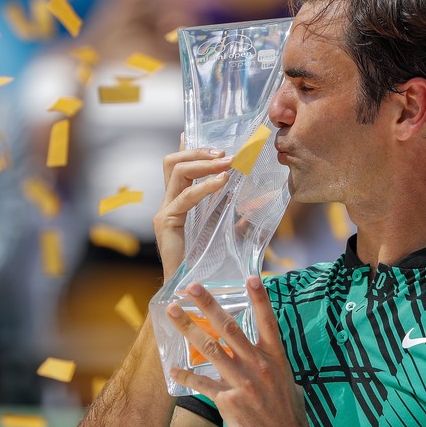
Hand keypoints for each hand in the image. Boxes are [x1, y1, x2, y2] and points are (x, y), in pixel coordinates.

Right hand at [153, 146, 231, 279]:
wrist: (189, 291)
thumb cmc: (208, 265)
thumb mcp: (229, 234)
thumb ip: (239, 215)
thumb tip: (260, 199)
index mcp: (178, 203)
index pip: (177, 167)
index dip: (187, 148)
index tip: (203, 134)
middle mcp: (168, 203)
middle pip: (172, 162)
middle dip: (198, 151)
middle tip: (224, 152)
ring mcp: (165, 212)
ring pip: (175, 171)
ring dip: (203, 163)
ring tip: (226, 163)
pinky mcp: (166, 222)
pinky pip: (185, 197)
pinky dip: (205, 186)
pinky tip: (222, 182)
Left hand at [167, 276, 319, 426]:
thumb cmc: (288, 413)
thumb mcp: (286, 381)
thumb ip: (271, 363)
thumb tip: (262, 353)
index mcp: (275, 358)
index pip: (268, 322)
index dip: (260, 298)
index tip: (250, 277)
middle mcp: (258, 366)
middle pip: (229, 327)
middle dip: (207, 304)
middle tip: (191, 287)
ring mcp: (242, 382)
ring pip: (210, 348)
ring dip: (188, 328)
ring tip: (173, 313)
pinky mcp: (228, 400)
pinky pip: (202, 383)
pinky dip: (186, 376)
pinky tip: (174, 369)